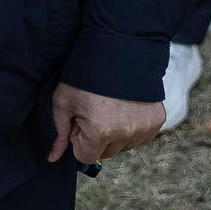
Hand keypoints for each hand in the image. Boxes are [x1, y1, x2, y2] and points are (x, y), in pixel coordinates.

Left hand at [48, 82, 163, 165]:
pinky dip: (132, 128)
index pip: (85, 157)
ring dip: (115, 134)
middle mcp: (126, 133)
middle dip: (96, 138)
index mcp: (100, 131)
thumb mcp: (63, 102)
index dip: (78, 140)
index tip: (79, 121)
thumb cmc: (85, 76)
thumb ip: (59, 134)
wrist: (117, 51)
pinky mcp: (158, 120)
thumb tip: (52, 158)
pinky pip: (141, 136)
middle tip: (93, 112)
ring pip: (124, 146)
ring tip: (109, 108)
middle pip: (105, 152)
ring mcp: (145, 127)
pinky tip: (125, 108)